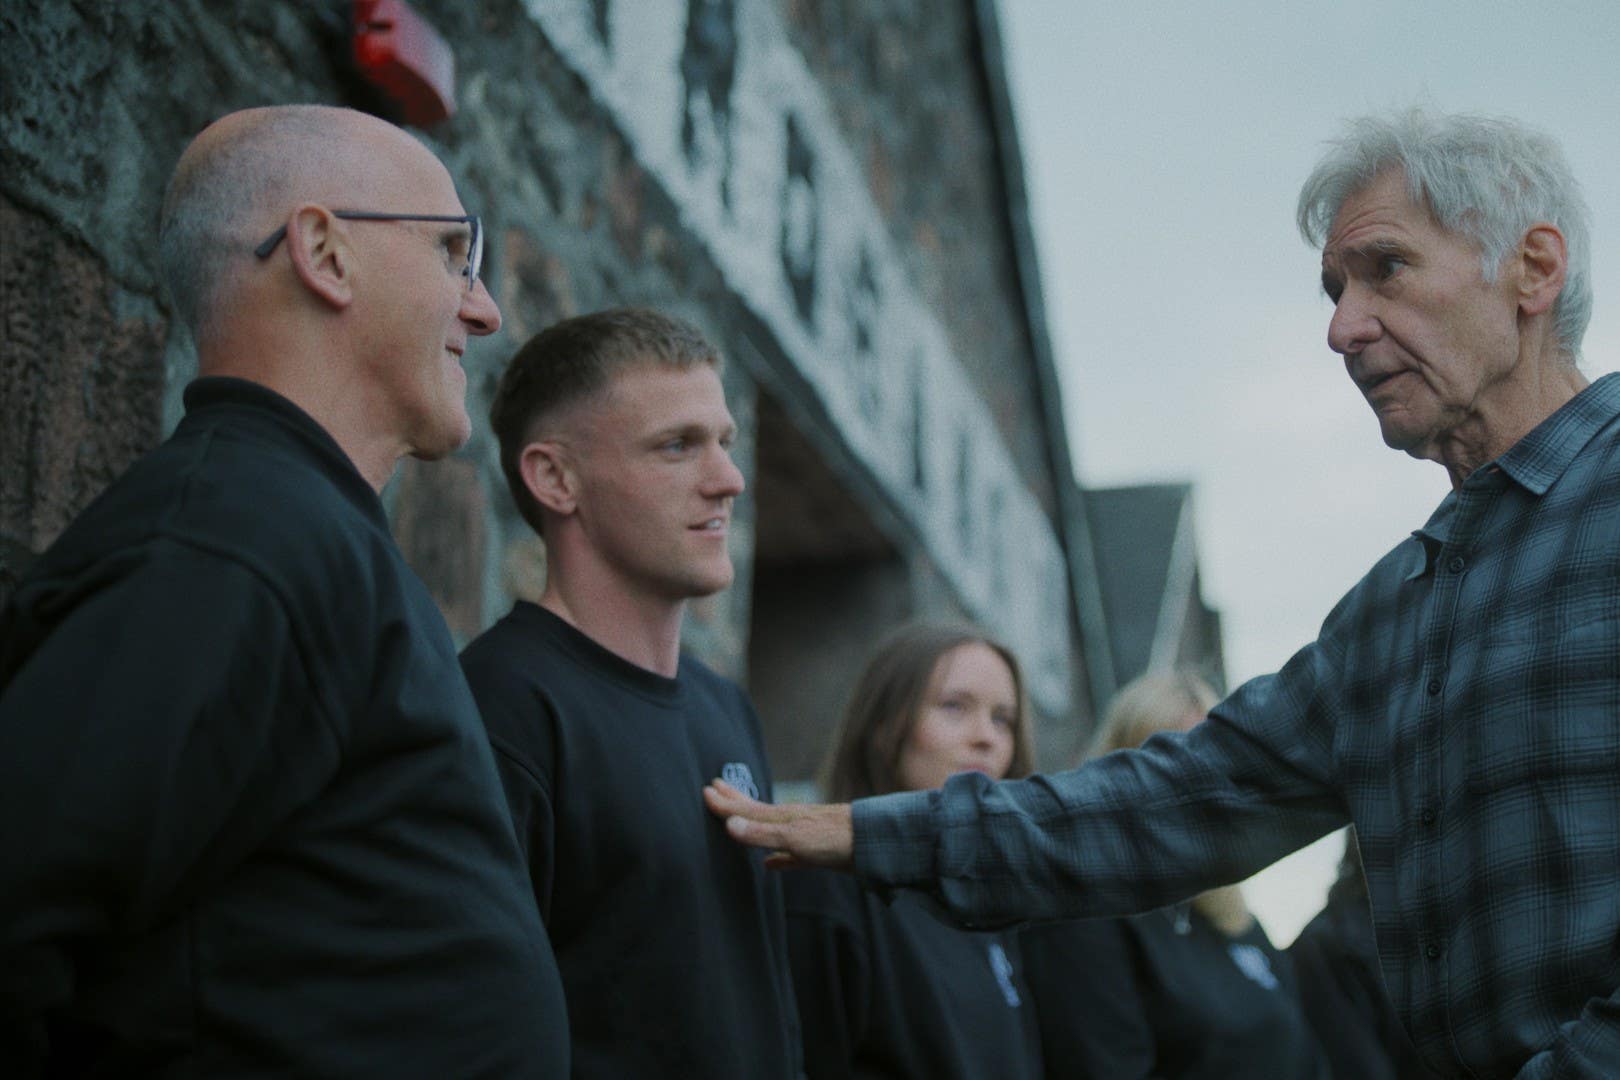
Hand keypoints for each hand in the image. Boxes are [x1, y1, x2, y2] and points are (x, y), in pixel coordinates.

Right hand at [703, 779, 854, 870]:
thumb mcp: (794, 837)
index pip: (746, 810)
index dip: (726, 805)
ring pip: (770, 830)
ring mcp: (803, 837)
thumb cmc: (834, 839)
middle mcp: (790, 823)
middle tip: (716, 786)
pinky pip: (788, 856)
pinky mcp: (816, 854)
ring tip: (738, 819)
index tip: (706, 791)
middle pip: (756, 812)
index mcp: (782, 818)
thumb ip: (762, 834)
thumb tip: (729, 825)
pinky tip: (770, 864)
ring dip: (751, 825)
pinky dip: (776, 858)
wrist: (873, 844)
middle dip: (736, 801)